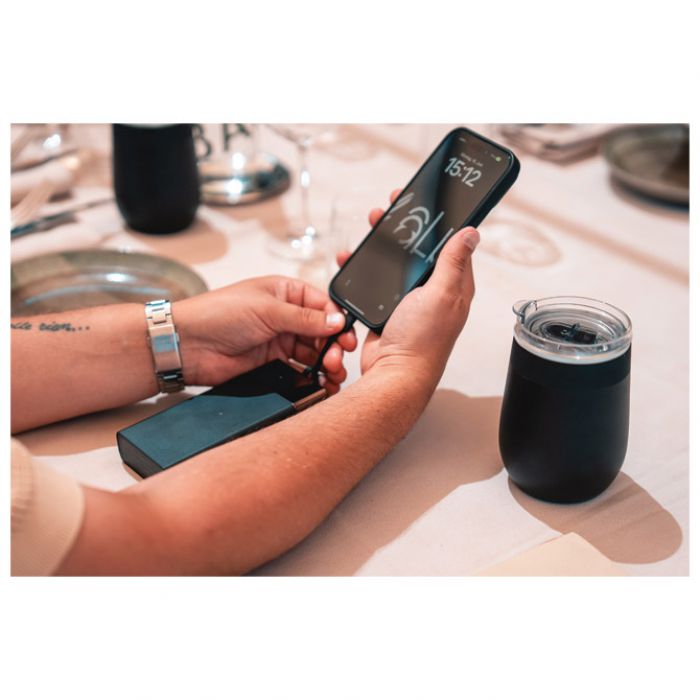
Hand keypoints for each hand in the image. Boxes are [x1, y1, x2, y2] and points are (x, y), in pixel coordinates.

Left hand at [173, 277, 356, 393]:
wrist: (188, 344)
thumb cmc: (218, 313)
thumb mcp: (267, 309)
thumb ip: (305, 318)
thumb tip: (337, 321)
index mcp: (286, 293)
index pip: (323, 305)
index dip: (338, 322)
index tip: (347, 338)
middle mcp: (285, 316)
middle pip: (322, 332)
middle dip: (333, 347)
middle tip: (335, 360)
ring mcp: (279, 340)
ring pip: (313, 353)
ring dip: (326, 364)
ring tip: (331, 375)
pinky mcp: (271, 363)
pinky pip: (299, 371)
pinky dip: (311, 378)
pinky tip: (319, 384)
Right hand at [337, 189, 479, 393]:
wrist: (394, 373)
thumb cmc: (422, 341)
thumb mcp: (441, 294)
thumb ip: (453, 262)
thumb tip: (471, 233)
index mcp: (454, 284)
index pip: (450, 243)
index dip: (437, 220)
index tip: (422, 200)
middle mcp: (434, 290)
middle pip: (419, 249)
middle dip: (404, 227)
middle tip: (389, 210)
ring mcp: (410, 299)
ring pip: (396, 262)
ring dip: (382, 245)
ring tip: (370, 228)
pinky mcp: (388, 308)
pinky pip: (377, 282)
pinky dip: (364, 268)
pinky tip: (353, 260)